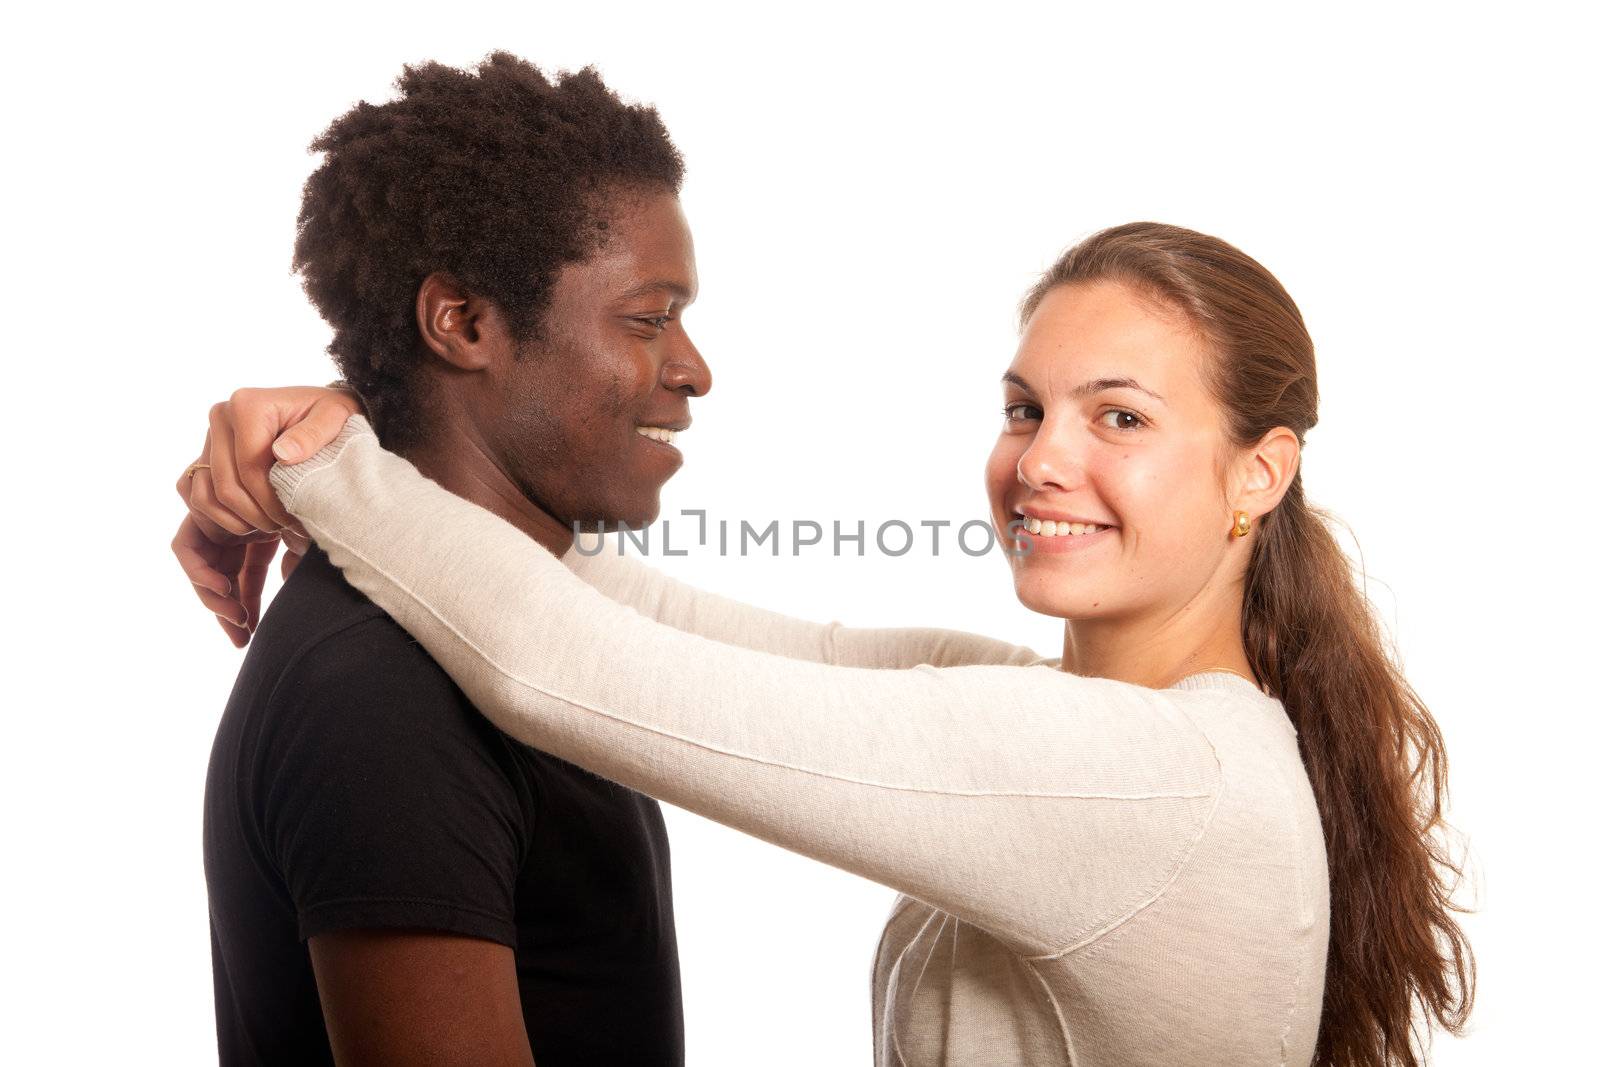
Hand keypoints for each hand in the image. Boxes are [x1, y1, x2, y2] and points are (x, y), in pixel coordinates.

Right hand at [173, 385, 364, 646]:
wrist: (341, 428)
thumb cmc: (339, 419)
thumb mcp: (336, 416)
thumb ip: (314, 432)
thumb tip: (280, 454)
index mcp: (241, 415)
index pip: (233, 476)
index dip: (259, 510)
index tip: (293, 532)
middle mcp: (218, 443)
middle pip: (208, 508)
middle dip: (239, 546)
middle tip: (270, 580)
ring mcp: (216, 480)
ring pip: (194, 537)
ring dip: (215, 583)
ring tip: (240, 625)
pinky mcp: (226, 508)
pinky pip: (209, 552)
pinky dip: (222, 586)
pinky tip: (241, 623)